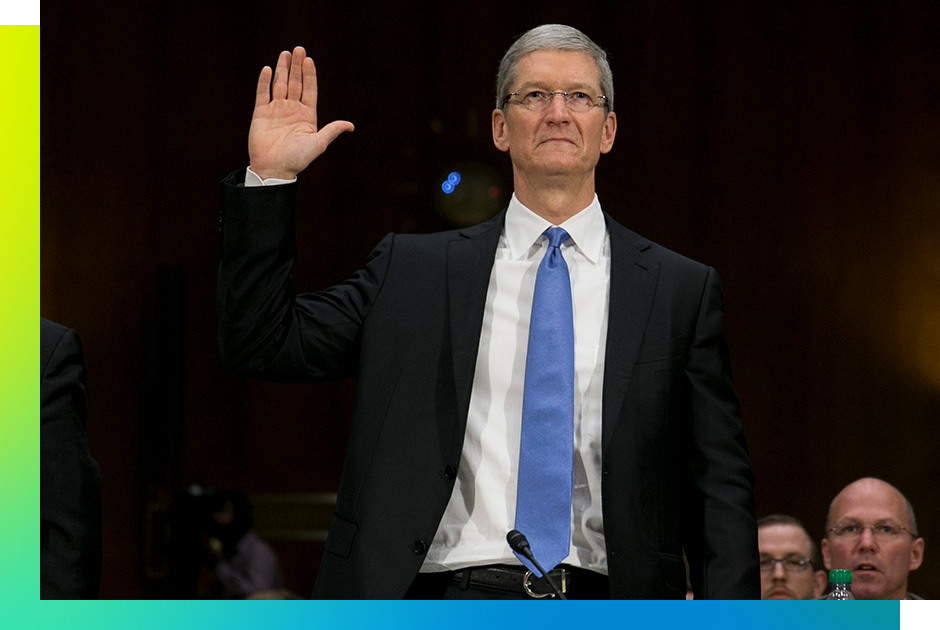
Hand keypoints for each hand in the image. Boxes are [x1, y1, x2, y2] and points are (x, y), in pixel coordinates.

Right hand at [248, 46, 353, 179]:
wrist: (274, 169)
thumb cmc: (297, 159)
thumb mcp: (318, 144)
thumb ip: (332, 131)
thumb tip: (351, 125)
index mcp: (307, 115)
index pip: (310, 90)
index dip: (310, 74)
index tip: (309, 60)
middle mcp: (292, 110)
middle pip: (295, 83)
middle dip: (296, 66)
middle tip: (298, 49)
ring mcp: (276, 110)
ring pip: (280, 84)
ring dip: (282, 69)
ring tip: (285, 54)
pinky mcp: (261, 113)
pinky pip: (262, 94)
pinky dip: (264, 82)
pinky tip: (267, 69)